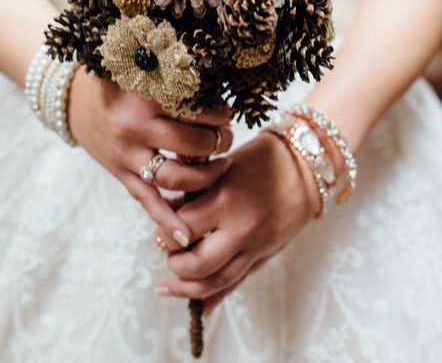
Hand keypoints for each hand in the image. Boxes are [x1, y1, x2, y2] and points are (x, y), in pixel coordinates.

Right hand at [68, 65, 232, 248]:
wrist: (73, 100)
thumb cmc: (118, 84)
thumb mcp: (144, 75)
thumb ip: (174, 84)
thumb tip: (217, 92)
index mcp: (146, 97)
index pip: (195, 110)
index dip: (218, 114)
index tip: (226, 113)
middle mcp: (136, 128)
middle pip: (190, 144)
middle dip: (217, 143)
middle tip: (227, 138)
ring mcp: (126, 154)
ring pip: (174, 176)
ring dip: (205, 177)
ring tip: (222, 168)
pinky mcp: (120, 173)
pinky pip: (147, 200)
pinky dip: (166, 219)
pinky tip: (185, 235)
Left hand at [154, 131, 317, 312]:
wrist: (305, 168)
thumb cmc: (261, 159)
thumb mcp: (223, 168)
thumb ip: (196, 194)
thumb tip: (167, 216)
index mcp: (226, 200)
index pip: (182, 230)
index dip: (166, 234)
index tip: (160, 230)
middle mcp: (241, 228)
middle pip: (197, 264)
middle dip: (175, 265)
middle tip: (168, 255)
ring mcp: (256, 246)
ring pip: (216, 283)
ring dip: (188, 289)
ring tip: (169, 286)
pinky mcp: (265, 256)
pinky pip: (236, 283)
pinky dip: (214, 297)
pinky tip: (198, 306)